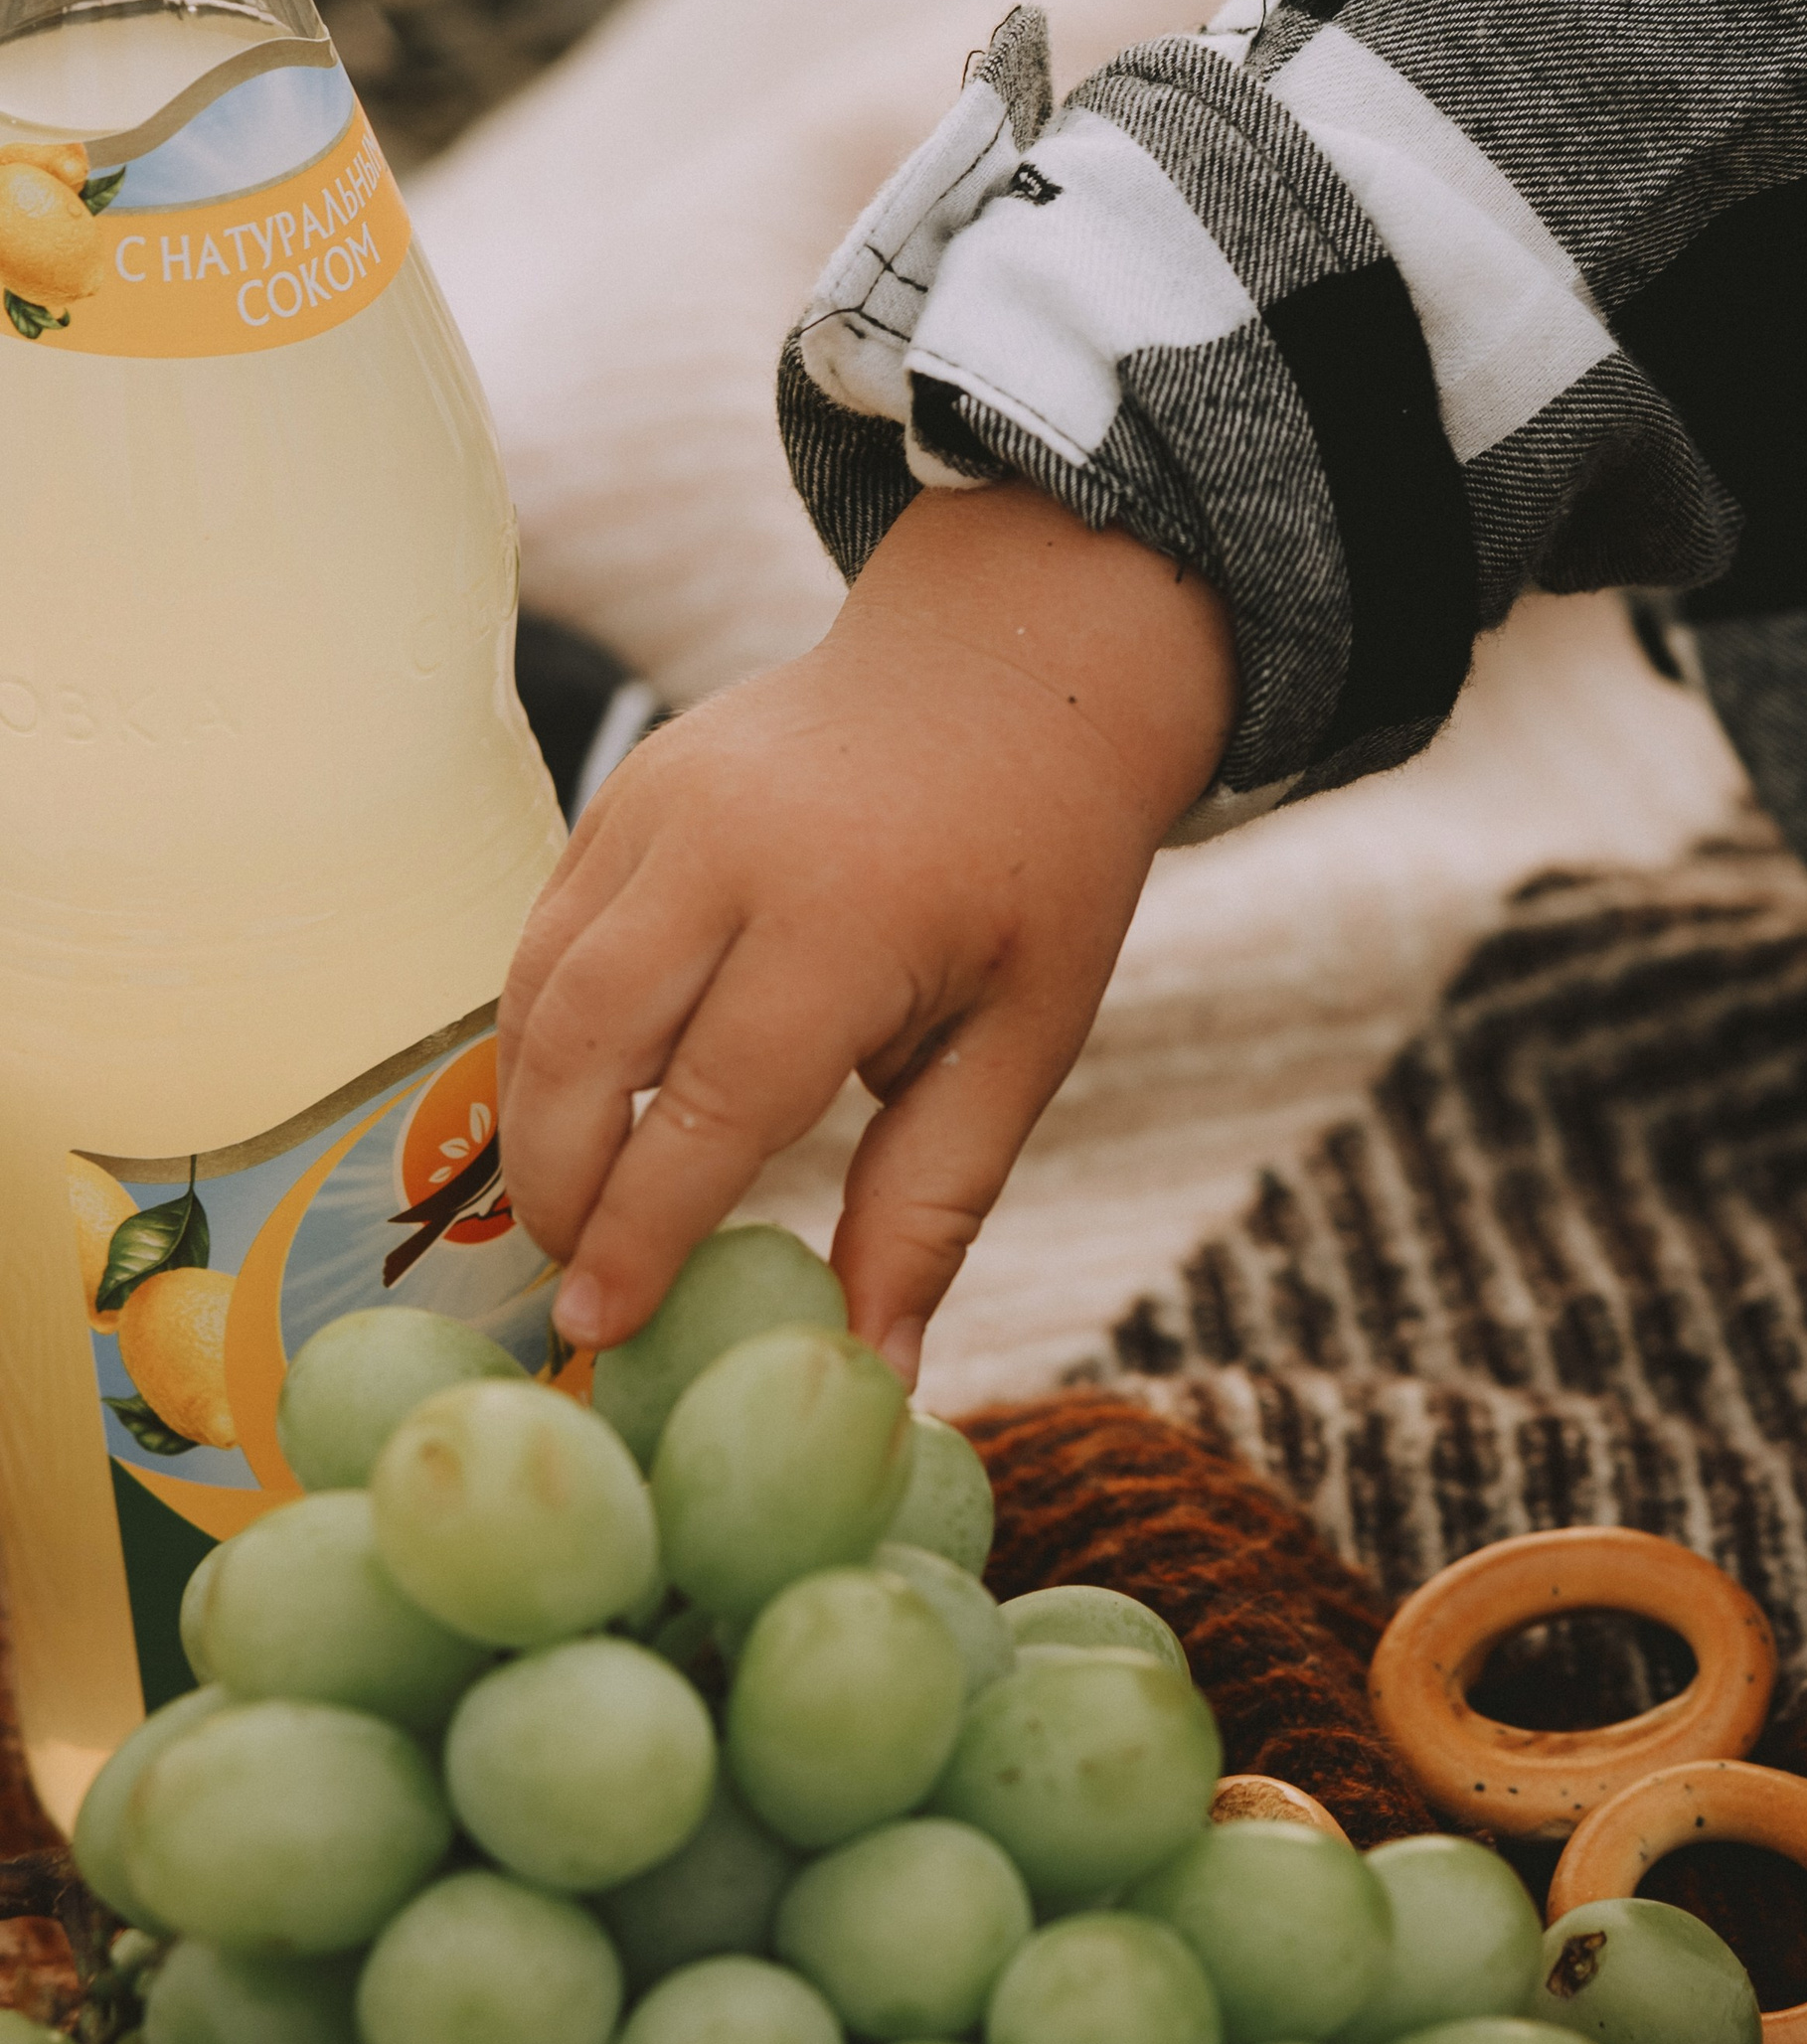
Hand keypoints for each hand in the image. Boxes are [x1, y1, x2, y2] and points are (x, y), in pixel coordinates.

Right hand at [498, 480, 1236, 1376]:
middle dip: (560, 1183)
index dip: (643, 1231)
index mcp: (845, 917)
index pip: (708, 1106)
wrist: (1011, 672)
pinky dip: (542, 1030)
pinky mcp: (628, 790)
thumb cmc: (1038, 875)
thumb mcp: (1025, 1041)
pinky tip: (578, 1106)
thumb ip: (935, 1202)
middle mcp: (727, 850)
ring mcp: (660, 805)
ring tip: (569, 1212)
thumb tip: (877, 1371)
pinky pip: (549, 931)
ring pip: (540, 986)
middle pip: (585, 1045)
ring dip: (531, 1114)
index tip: (600, 1330)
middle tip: (575, 1283)